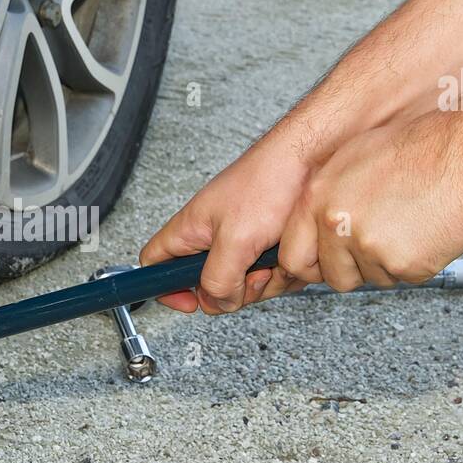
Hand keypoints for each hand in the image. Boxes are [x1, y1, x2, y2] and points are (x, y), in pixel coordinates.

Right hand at [140, 136, 313, 314]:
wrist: (308, 160)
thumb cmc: (268, 181)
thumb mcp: (236, 238)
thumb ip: (218, 278)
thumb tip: (218, 301)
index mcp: (188, 231)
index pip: (154, 265)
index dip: (163, 287)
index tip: (188, 301)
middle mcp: (209, 238)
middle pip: (206, 286)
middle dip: (233, 291)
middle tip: (250, 275)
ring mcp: (239, 243)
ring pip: (241, 285)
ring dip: (264, 281)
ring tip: (273, 256)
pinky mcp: (263, 245)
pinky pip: (267, 276)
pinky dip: (281, 272)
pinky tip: (287, 254)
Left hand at [270, 116, 462, 294]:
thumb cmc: (415, 149)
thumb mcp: (350, 161)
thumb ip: (325, 200)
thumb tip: (313, 227)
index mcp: (318, 200)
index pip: (293, 257)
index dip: (311, 265)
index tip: (322, 265)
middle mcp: (337, 226)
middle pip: (334, 277)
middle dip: (353, 269)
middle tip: (377, 243)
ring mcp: (370, 248)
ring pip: (372, 278)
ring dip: (387, 262)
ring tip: (406, 224)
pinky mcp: (404, 265)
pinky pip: (403, 278)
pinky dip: (415, 263)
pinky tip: (423, 232)